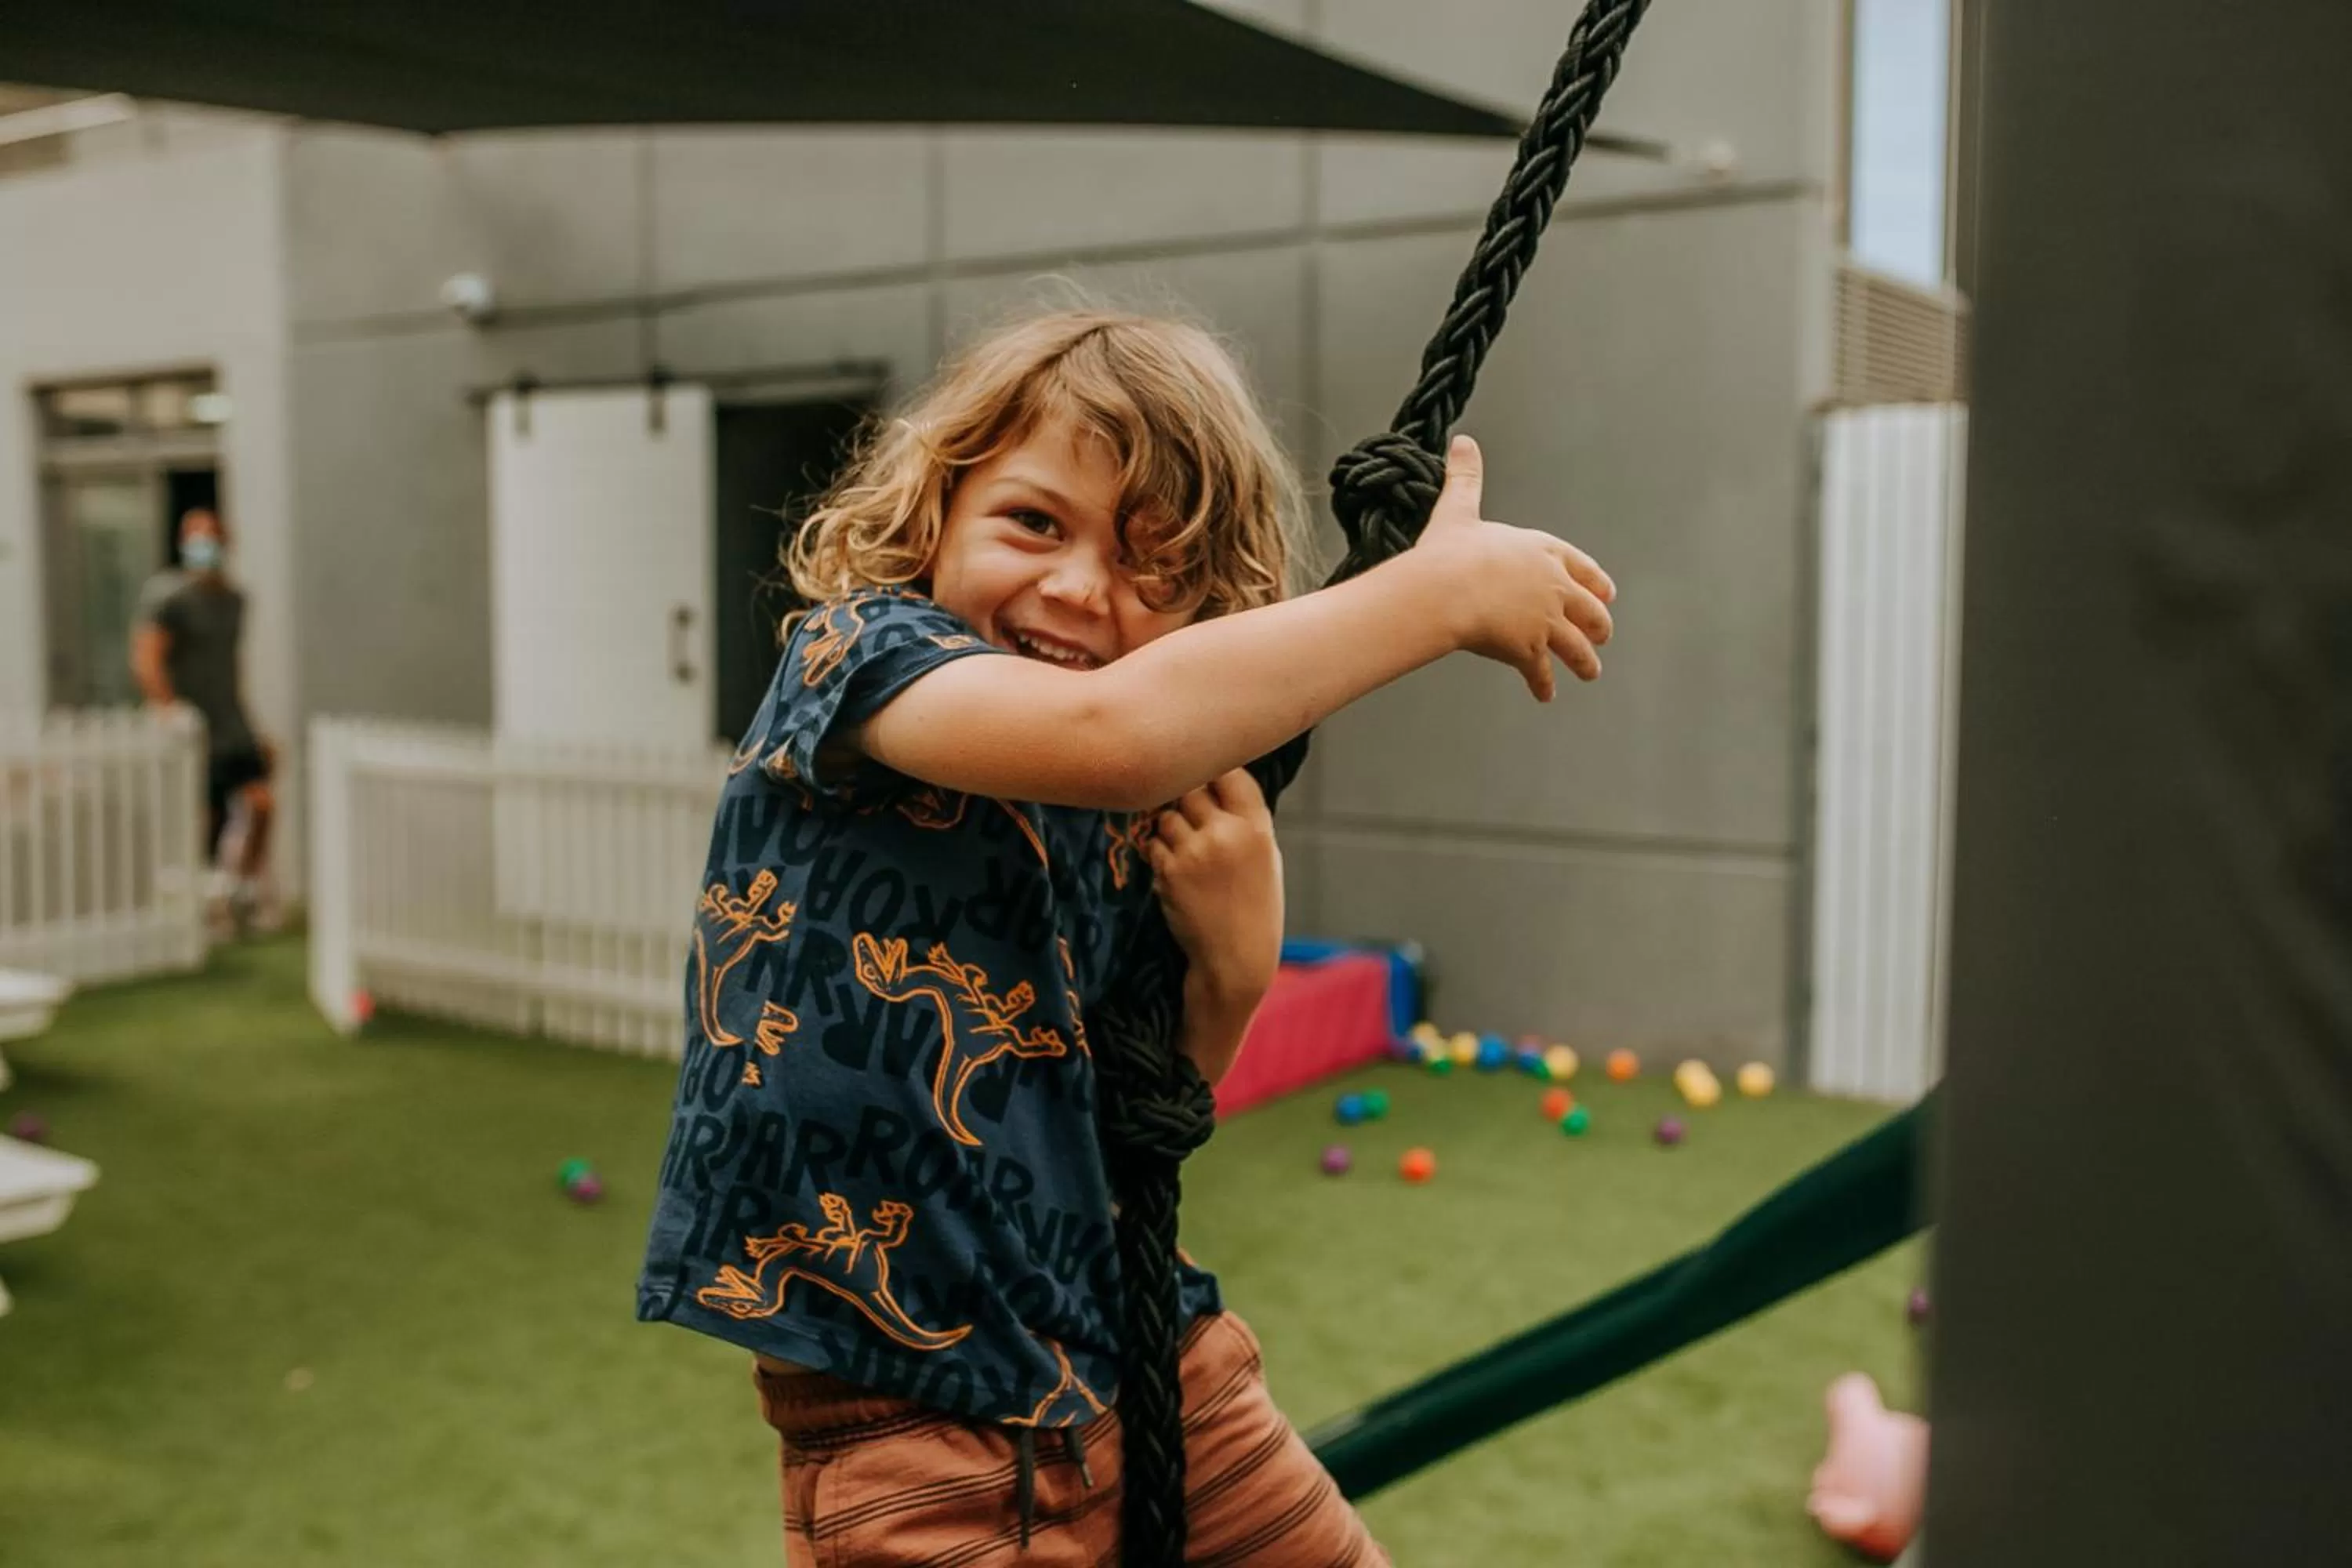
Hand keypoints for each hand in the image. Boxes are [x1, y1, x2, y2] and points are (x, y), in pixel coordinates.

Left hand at [1145, 769, 1283, 1008]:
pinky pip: (1153, 844)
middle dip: (1186, 802)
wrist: (1237, 958)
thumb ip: (1242, 820)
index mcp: (1257, 826)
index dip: (1213, 773)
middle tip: (1192, 823)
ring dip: (1170, 830)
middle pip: (1191, 788)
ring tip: (1187, 854)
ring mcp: (1196, 851)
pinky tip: (1178, 875)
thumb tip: (1209, 780)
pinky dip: (1160, 855)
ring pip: (1167, 816)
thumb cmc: (1254, 908)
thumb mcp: (1265, 858)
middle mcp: (1227, 832)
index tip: (1207, 782)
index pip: (1229, 772)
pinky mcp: (1170, 871)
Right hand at [1413, 434, 1616, 700]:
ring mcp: (1545, 619)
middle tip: (1603, 635)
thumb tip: (1462, 441)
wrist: (1447, 590)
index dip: (1592, 580)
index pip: (1577, 565)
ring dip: (1584, 661)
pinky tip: (1546, 695)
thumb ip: (1465, 478)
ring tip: (1590, 673)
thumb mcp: (1458, 510)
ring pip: (1575, 645)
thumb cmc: (1449, 552)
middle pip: (1587, 608)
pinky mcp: (1530, 648)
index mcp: (1540, 550)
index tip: (1606, 592)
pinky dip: (1544, 684)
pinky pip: (1542, 671)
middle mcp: (1552, 586)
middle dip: (1597, 623)